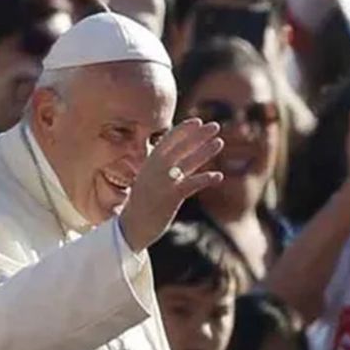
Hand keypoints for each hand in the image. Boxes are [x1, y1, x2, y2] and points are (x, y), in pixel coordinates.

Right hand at [118, 119, 223, 251]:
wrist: (130, 228)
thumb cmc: (141, 204)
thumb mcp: (148, 180)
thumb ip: (161, 168)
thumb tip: (174, 157)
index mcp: (149, 163)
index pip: (168, 140)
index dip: (183, 130)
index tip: (197, 121)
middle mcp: (155, 169)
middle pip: (181, 147)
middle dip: (198, 135)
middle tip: (215, 126)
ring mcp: (162, 182)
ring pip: (188, 162)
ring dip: (205, 151)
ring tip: (219, 142)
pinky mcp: (170, 197)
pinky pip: (191, 184)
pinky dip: (205, 179)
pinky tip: (218, 176)